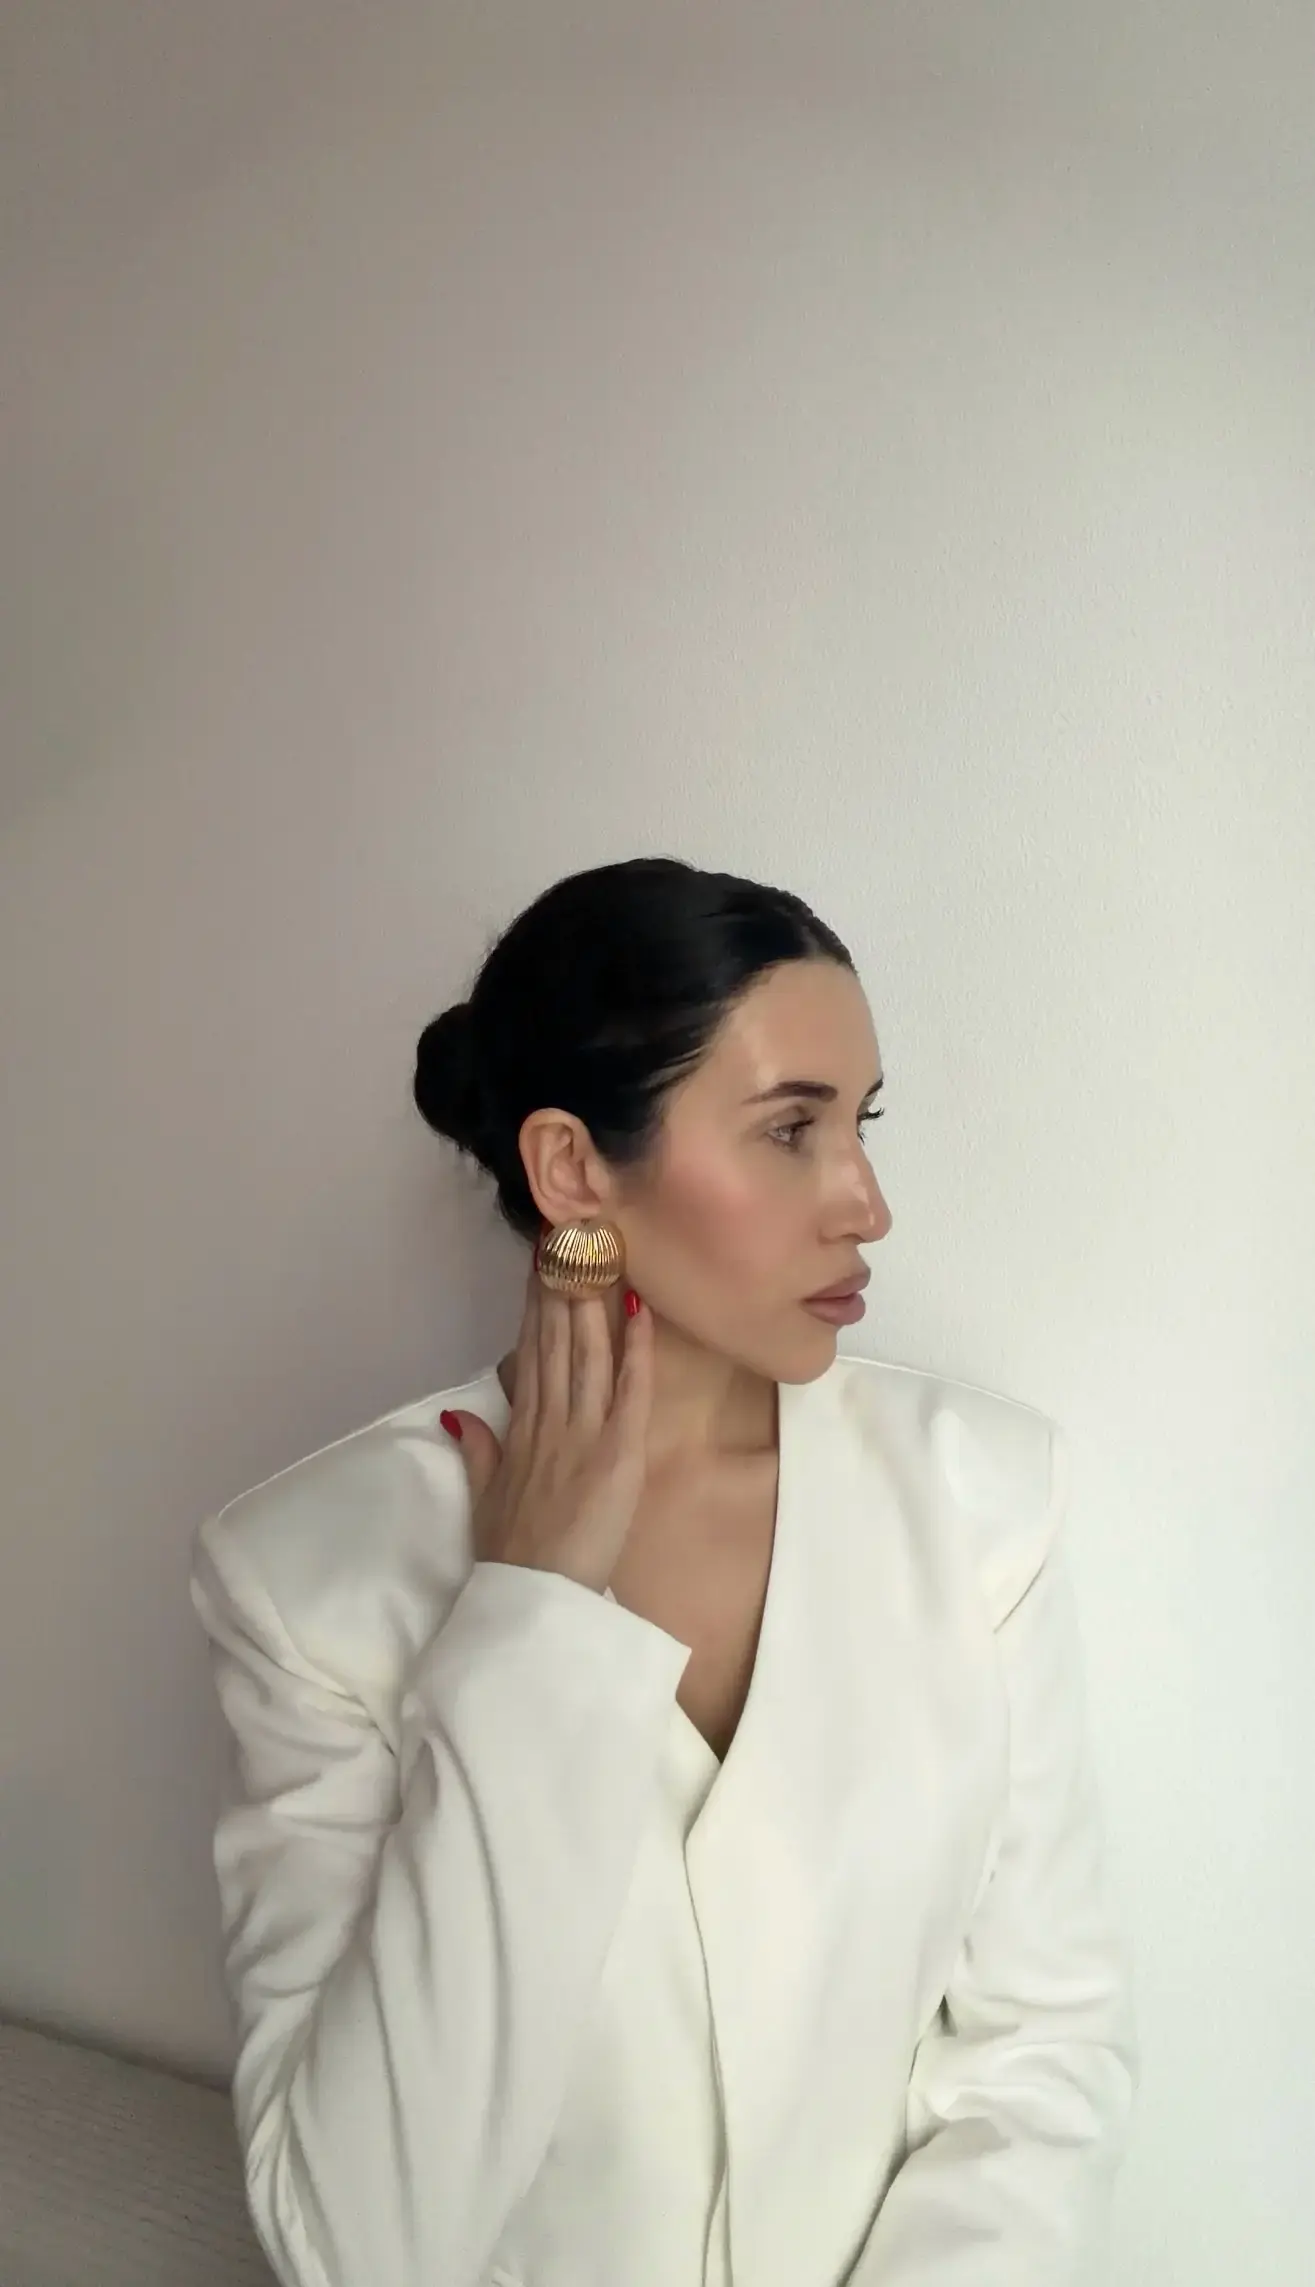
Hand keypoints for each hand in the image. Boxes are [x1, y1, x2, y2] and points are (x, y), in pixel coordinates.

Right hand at [440, 1259, 652, 1594]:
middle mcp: (550, 1421)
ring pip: (587, 1354)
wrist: (534, 1596)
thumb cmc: (512, 1556)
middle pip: (556, 1341)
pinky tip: (638, 1311)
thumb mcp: (484, 1499)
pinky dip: (636, 1350)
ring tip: (596, 1254)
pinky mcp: (617, 1452)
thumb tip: (456, 1415)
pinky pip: (630, 1391)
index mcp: (521, 1430)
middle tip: (568, 1235)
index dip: (535, 1306)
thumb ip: (477, 1452)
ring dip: (591, 1301)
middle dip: (561, 1285)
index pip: (529, 1354)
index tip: (539, 1266)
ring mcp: (584, 1432)